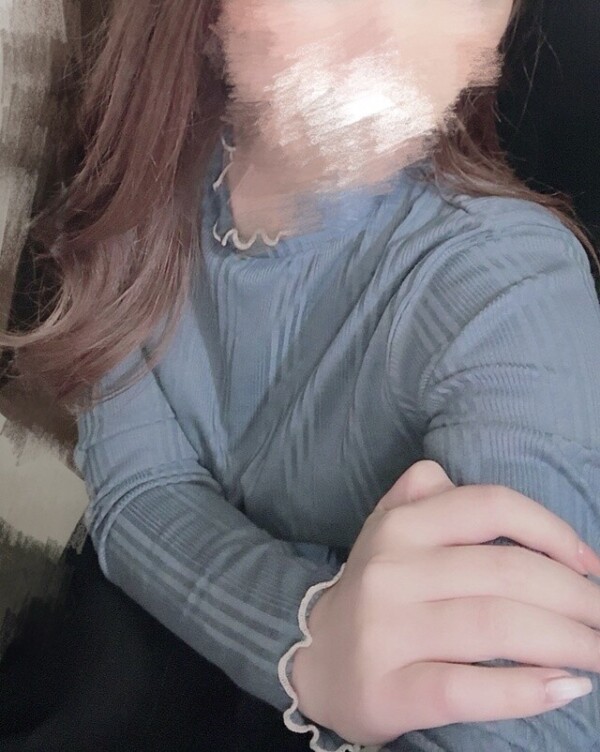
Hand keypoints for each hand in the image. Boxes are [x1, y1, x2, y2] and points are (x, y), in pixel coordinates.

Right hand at [291, 460, 599, 745]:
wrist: (312, 654)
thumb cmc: (375, 588)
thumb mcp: (389, 525)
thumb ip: (429, 492)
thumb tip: (511, 511)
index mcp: (401, 525)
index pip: (491, 506)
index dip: (553, 531)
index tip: (592, 566)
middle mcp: (391, 570)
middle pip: (507, 572)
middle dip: (579, 598)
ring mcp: (387, 630)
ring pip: (496, 626)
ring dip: (570, 643)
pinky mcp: (390, 688)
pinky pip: (468, 689)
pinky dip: (526, 690)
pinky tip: (566, 688)